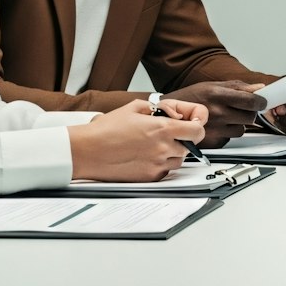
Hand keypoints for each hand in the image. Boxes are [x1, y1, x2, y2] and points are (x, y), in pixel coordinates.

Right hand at [67, 99, 207, 181]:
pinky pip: (165, 170)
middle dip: (183, 136)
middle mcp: (163, 148)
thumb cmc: (106, 130)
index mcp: (162, 128)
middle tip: (168, 131)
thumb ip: (159, 108)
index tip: (193, 120)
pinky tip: (145, 154)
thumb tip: (172, 113)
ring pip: (179, 159)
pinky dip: (161, 163)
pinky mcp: (149, 177)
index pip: (198, 129)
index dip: (198, 122)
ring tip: (153, 143)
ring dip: (173, 150)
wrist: (87, 151)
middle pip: (190, 144)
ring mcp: (157, 164)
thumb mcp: (134, 107)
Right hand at [162, 80, 265, 144]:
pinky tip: (218, 126)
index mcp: (218, 95)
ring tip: (225, 117)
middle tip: (241, 108)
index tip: (262, 102)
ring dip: (238, 124)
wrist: (169, 114)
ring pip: (242, 130)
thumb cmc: (191, 97)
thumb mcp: (213, 85)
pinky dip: (227, 133)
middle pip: (250, 117)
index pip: (250, 101)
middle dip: (249, 112)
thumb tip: (259, 87)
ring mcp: (214, 129)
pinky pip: (230, 139)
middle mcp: (217, 113)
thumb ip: (238, 87)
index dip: (260, 102)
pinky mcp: (212, 142)